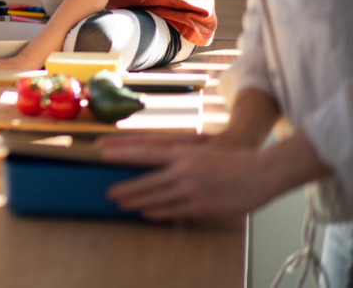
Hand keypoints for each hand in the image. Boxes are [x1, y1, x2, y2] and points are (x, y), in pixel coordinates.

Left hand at [99, 136, 264, 219]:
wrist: (260, 172)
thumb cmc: (231, 159)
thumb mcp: (200, 150)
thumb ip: (178, 157)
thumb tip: (156, 161)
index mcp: (183, 152)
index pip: (144, 152)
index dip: (122, 153)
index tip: (103, 153)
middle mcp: (184, 170)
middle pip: (146, 181)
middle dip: (125, 188)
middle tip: (108, 192)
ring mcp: (191, 190)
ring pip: (156, 199)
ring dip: (137, 202)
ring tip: (122, 204)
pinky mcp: (200, 207)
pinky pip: (172, 212)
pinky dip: (156, 213)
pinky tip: (146, 213)